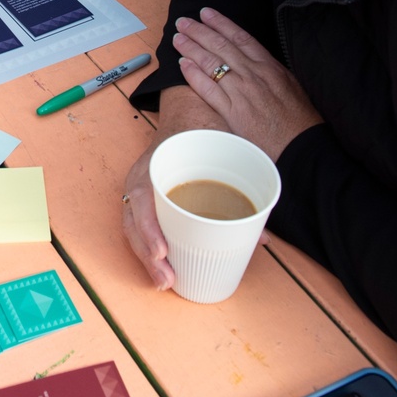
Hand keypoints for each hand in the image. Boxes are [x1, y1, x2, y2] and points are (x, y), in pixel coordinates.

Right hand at [121, 84, 227, 290]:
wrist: (188, 114)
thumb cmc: (204, 133)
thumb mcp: (225, 150)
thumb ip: (244, 190)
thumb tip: (263, 236)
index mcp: (156, 162)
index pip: (143, 197)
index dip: (149, 227)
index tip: (163, 251)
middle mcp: (142, 179)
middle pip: (134, 220)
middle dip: (148, 253)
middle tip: (167, 279)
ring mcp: (141, 190)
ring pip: (133, 227)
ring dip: (146, 258)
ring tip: (165, 282)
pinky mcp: (146, 200)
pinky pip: (138, 226)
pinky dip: (146, 248)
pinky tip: (160, 268)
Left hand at [173, 7, 322, 161]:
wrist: (302, 146)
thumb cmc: (300, 120)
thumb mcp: (290, 85)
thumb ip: (271, 71)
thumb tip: (256, 62)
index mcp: (270, 66)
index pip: (240, 38)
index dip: (221, 23)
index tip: (206, 13)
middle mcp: (254, 74)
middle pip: (221, 46)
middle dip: (199, 31)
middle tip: (182, 21)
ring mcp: (242, 92)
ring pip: (210, 63)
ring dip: (190, 48)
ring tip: (177, 38)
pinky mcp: (232, 111)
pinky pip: (208, 88)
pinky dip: (193, 74)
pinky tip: (182, 64)